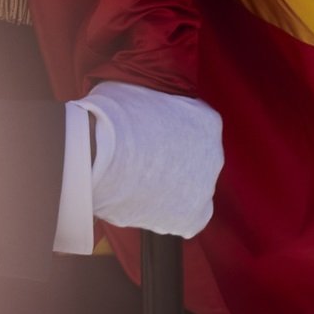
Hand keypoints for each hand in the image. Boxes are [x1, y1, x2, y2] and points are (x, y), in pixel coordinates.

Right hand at [72, 80, 223, 238]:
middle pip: (192, 164)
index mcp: (207, 121)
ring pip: (189, 192)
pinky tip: (143, 208)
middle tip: (136, 167)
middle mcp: (214, 153)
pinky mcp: (193, 215)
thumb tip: (134, 105)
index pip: (193, 133)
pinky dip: (168, 217)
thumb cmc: (109, 116)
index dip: (164, 141)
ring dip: (166, 192)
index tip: (142, 144)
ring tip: (131, 188)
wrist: (99, 152)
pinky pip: (187, 220)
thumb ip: (149, 104)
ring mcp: (206, 185)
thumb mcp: (137, 92)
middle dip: (168, 166)